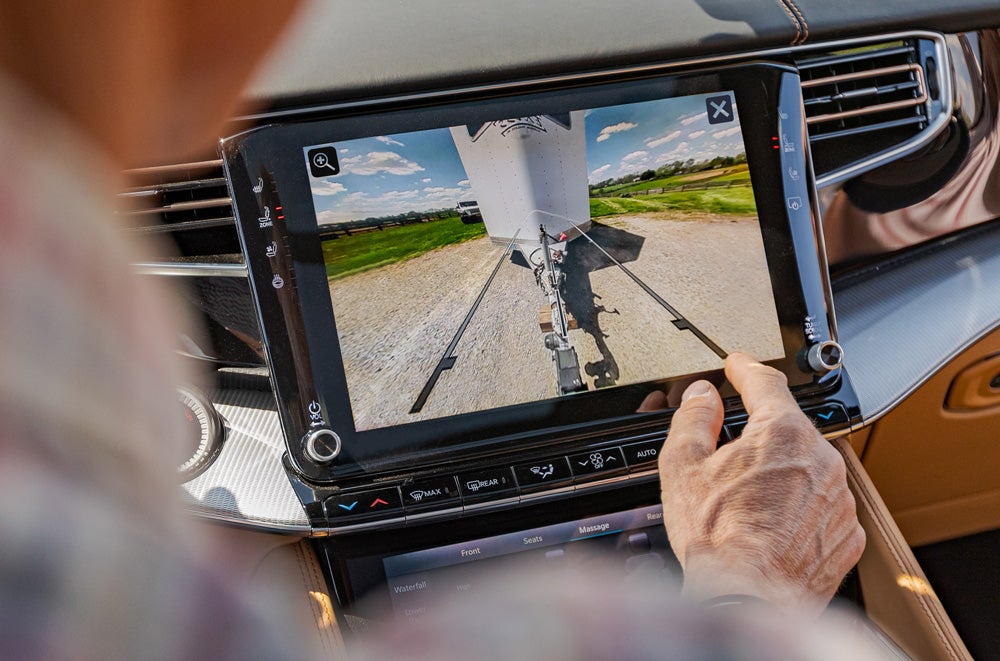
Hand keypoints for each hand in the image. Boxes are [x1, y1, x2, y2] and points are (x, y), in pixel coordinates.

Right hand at [658, 353, 864, 615]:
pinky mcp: (845, 533)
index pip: (764, 381)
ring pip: (806, 467)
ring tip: (744, 503)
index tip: (737, 365)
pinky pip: (820, 505)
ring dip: (780, 472)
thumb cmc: (717, 540)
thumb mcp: (682, 466)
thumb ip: (692, 419)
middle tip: (726, 454)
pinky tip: (769, 526)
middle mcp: (820, 459)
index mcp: (781, 432)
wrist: (749, 601)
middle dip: (758, 432)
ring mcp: (838, 498)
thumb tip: (701, 396)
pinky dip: (798, 508)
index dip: (745, 368)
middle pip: (786, 427)